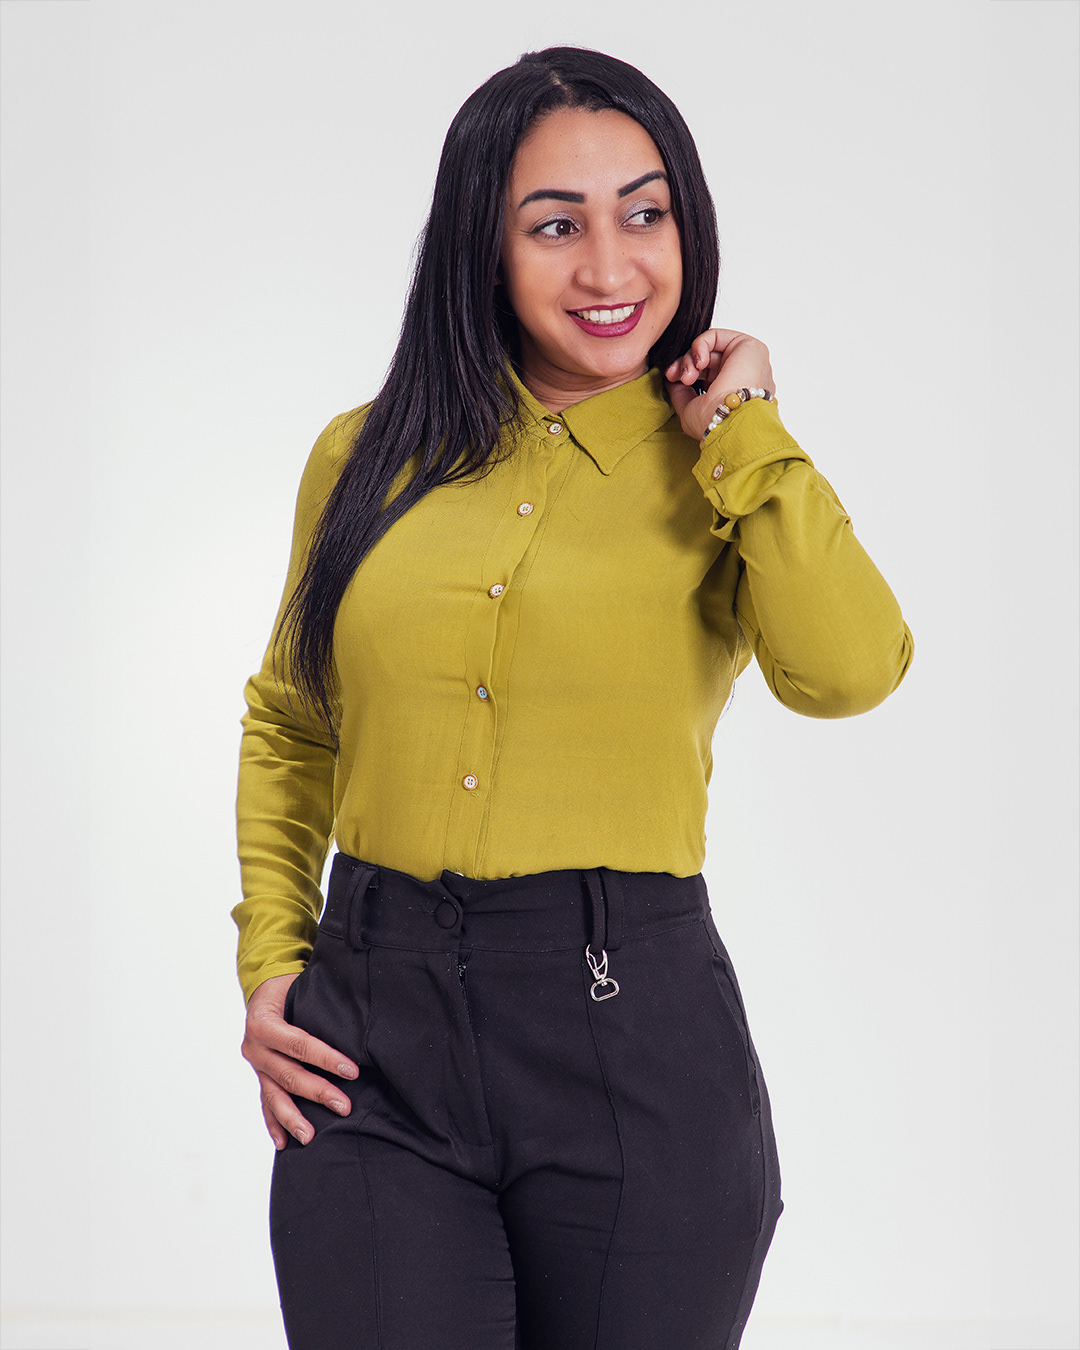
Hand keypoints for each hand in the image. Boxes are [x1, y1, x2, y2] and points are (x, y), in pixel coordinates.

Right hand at [241, 971, 358, 1148]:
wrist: (263, 988)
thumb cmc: (290, 985)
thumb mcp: (300, 985)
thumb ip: (320, 999)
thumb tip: (359, 1004)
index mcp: (263, 1022)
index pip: (298, 1043)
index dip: (326, 1058)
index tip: (352, 1070)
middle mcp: (255, 1046)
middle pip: (289, 1074)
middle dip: (317, 1091)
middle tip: (344, 1106)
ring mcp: (256, 1065)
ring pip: (274, 1095)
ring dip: (293, 1117)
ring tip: (310, 1136)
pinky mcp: (260, 1076)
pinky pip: (266, 1102)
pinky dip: (274, 1122)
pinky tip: (283, 1142)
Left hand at [664, 329, 774, 441]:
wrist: (732, 419)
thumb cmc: (715, 422)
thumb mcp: (689, 410)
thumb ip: (680, 393)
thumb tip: (671, 380)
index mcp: (731, 393)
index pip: (704, 375)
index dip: (684, 373)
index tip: (670, 379)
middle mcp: (740, 376)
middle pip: (706, 361)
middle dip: (684, 365)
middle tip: (674, 376)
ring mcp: (745, 361)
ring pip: (709, 349)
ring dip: (691, 358)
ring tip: (688, 375)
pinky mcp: (748, 346)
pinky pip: (716, 336)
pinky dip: (700, 345)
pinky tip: (699, 362)